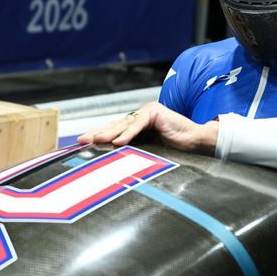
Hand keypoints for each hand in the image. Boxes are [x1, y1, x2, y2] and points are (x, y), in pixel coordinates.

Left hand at [77, 102, 218, 153]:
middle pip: (114, 126)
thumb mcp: (148, 153)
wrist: (196, 144)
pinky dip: (128, 134)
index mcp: (137, 126)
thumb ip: (132, 152)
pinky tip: (117, 142)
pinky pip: (138, 125)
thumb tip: (110, 164)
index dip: (98, 137)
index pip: (114, 131)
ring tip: (94, 140)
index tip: (81, 145)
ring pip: (124, 125)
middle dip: (97, 133)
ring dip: (108, 134)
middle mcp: (140, 116)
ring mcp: (147, 112)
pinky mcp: (155, 112)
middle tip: (80, 141)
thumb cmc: (175, 152)